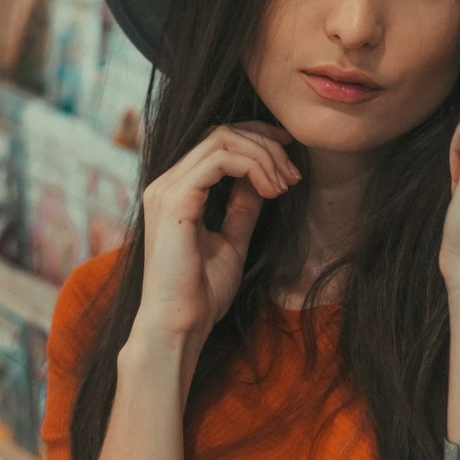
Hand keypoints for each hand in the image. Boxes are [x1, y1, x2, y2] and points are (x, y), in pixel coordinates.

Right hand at [136, 120, 300, 345]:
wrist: (179, 325)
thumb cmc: (201, 293)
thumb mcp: (232, 242)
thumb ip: (242, 208)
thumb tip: (262, 181)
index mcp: (176, 191)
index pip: (215, 141)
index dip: (256, 140)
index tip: (289, 157)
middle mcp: (166, 183)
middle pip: (220, 133)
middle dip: (265, 145)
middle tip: (293, 175)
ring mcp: (166, 189)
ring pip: (222, 140)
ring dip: (264, 156)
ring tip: (286, 184)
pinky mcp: (174, 201)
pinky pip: (219, 161)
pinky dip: (253, 168)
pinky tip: (272, 190)